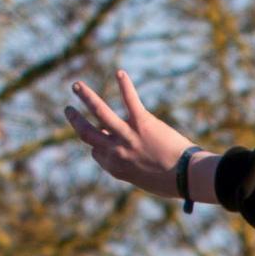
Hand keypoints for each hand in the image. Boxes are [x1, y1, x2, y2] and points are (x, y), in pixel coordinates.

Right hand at [63, 70, 193, 198]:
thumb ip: (132, 167)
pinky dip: (125, 85)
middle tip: (68, 110)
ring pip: (99, 112)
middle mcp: (116, 151)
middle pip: (87, 133)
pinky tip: (120, 72)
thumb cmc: (169, 183)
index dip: (96, 145)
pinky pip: (129, 100)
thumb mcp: (143, 180)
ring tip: (77, 85)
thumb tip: (130, 155)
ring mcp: (128, 135)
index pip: (95, 152)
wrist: (186, 176)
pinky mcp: (142, 122)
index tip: (101, 137)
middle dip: (75, 120)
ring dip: (86, 96)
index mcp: (115, 167)